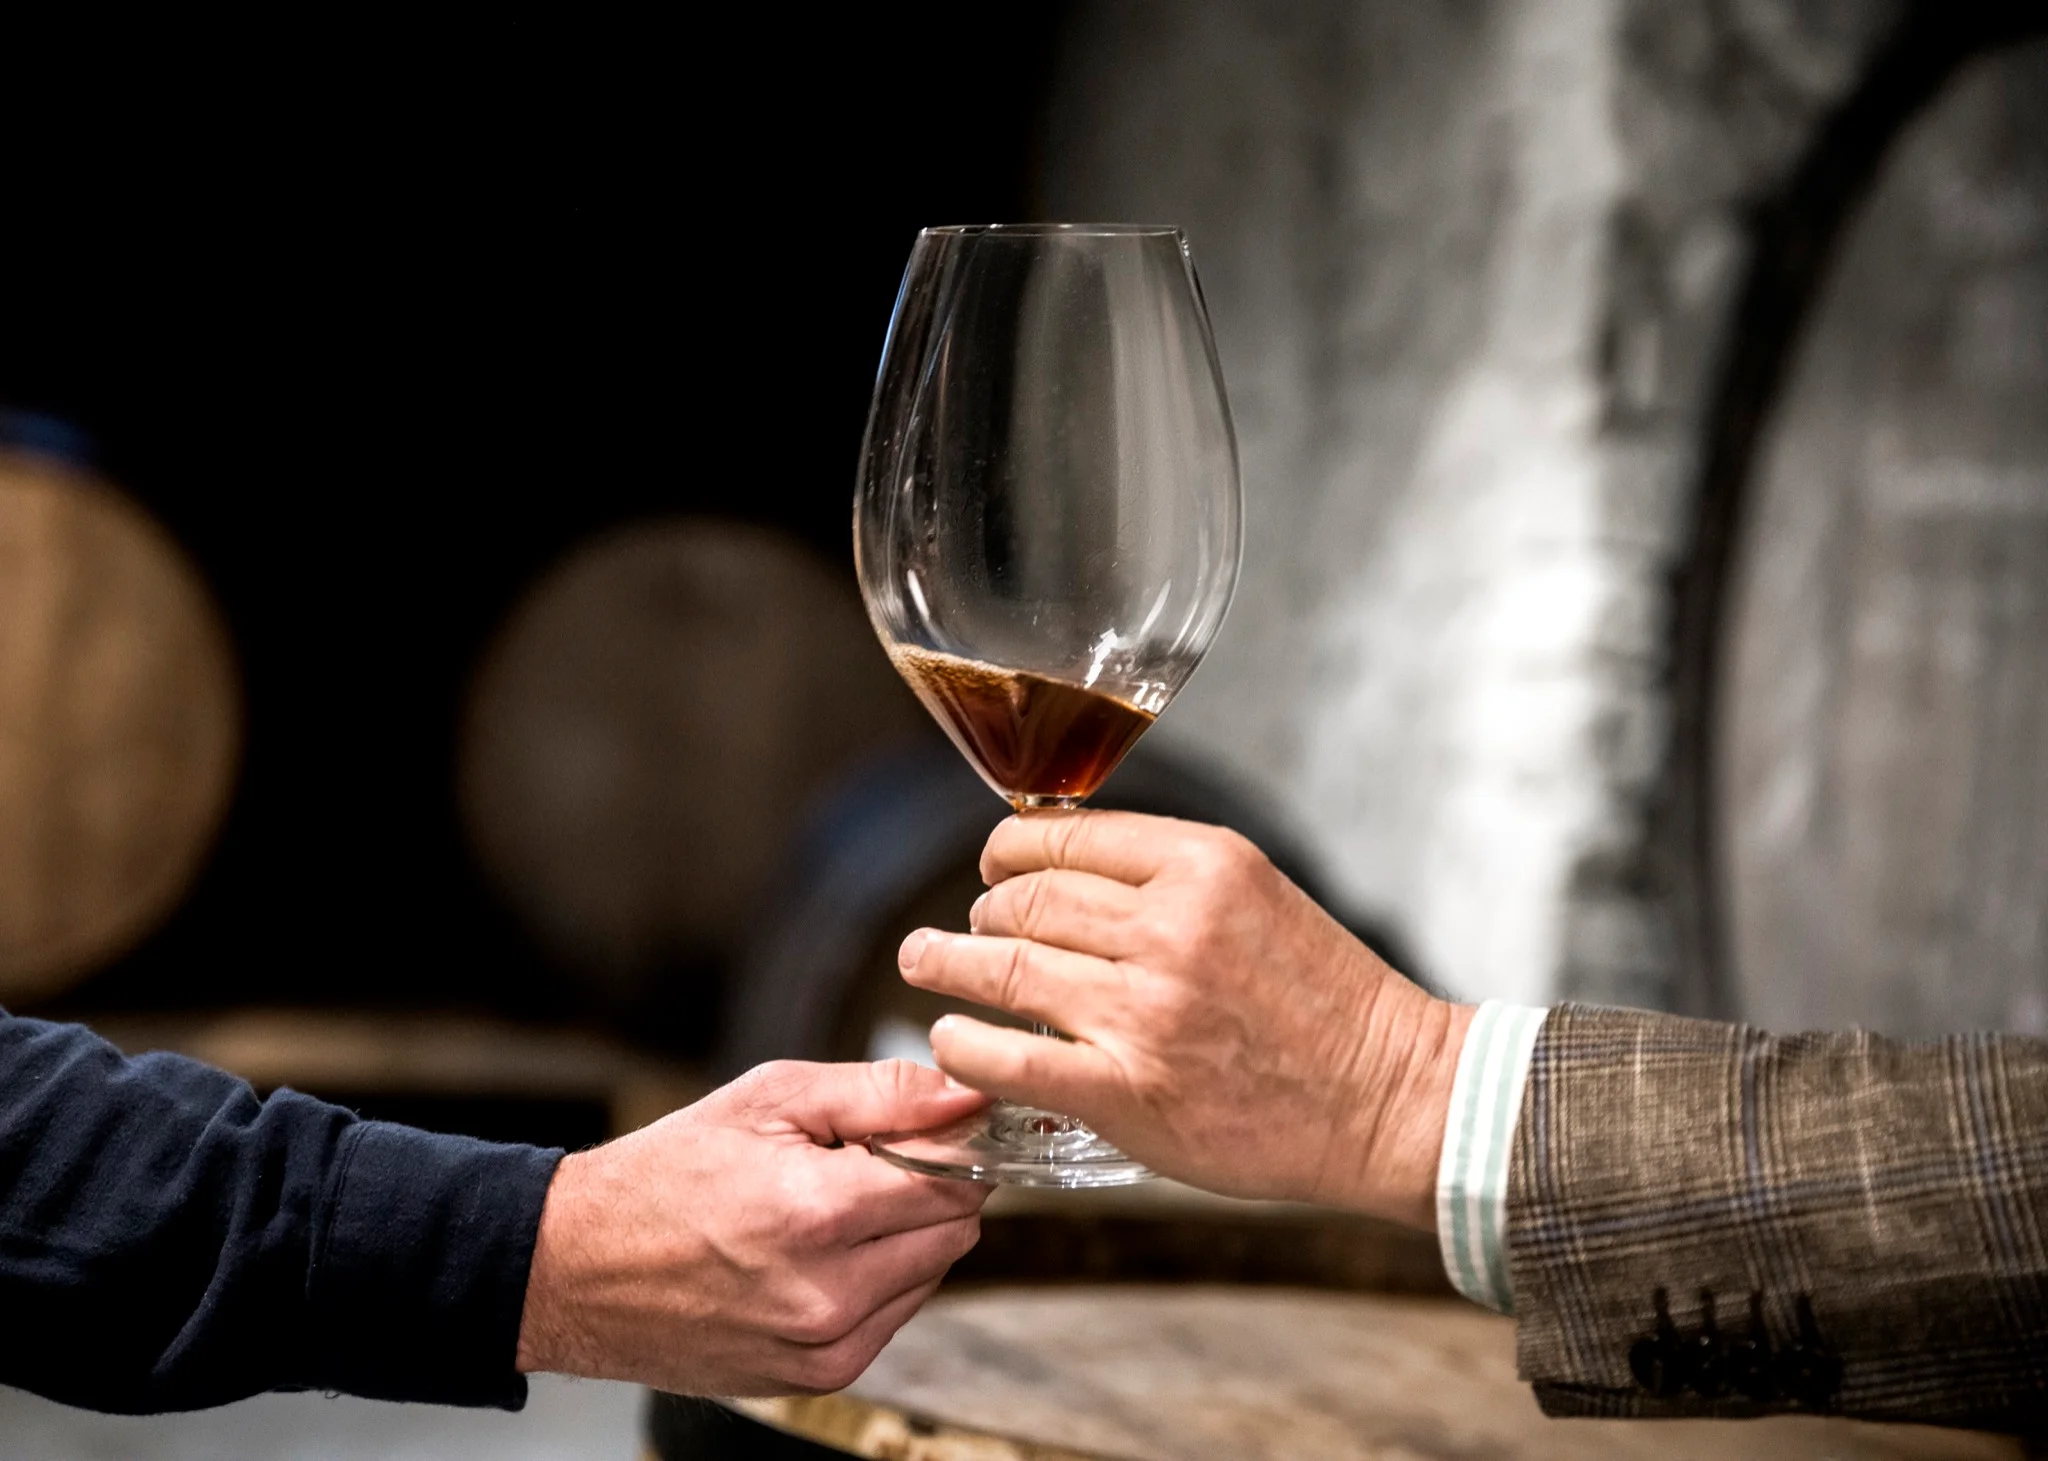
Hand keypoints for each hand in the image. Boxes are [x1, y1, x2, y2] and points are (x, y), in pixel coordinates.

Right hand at [515, 1060, 989, 1394]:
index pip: (957, 1179)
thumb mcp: (769, 1100)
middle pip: (956, 1230)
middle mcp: (828, 1293)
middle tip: (867, 1161)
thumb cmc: (666, 1175)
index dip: (954, 1142)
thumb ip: (881, 1094)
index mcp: (817, 1212)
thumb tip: (966, 1092)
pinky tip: (818, 1253)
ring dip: (905, 1236)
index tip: (935, 1125)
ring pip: (931, 1274)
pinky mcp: (816, 1377)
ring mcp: (822, 1346)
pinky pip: (894, 1317)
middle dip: (932, 1187)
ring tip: (829, 1208)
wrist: (579, 1269)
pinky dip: (877, 1280)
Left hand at [898, 812, 1469, 1228]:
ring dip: (948, 965)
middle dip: (980, 913)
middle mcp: (1169, 927)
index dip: (1007, 853)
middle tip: (961, 930)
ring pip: (1003, 967)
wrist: (1391, 1096)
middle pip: (1024, 898)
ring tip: (924, 964)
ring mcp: (1144, 1011)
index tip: (993, 869)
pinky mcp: (1128, 1090)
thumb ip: (1165, 877)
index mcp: (1202, 864)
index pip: (1060, 836)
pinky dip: (965, 1044)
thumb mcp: (1256, 894)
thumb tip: (1060, 868)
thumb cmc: (1326, 1002)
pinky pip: (1009, 1057)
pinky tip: (950, 1039)